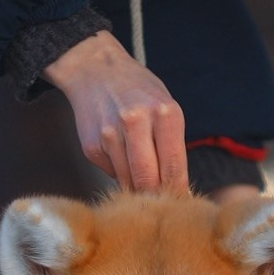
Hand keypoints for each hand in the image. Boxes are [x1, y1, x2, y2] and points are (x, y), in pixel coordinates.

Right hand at [43, 32, 187, 191]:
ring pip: (129, 183)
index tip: (181, 205)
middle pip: (150, 182)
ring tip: (141, 174)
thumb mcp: (164, 106)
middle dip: (157, 197)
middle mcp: (136, 123)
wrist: (95, 69)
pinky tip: (119, 152)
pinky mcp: (92, 147)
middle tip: (162, 201)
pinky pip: (112, 174)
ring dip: (137, 187)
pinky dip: (119, 172)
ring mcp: (110, 136)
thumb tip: (178, 190)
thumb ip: (172, 146)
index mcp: (164, 113)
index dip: (179, 193)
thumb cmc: (137, 90)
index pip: (174, 169)